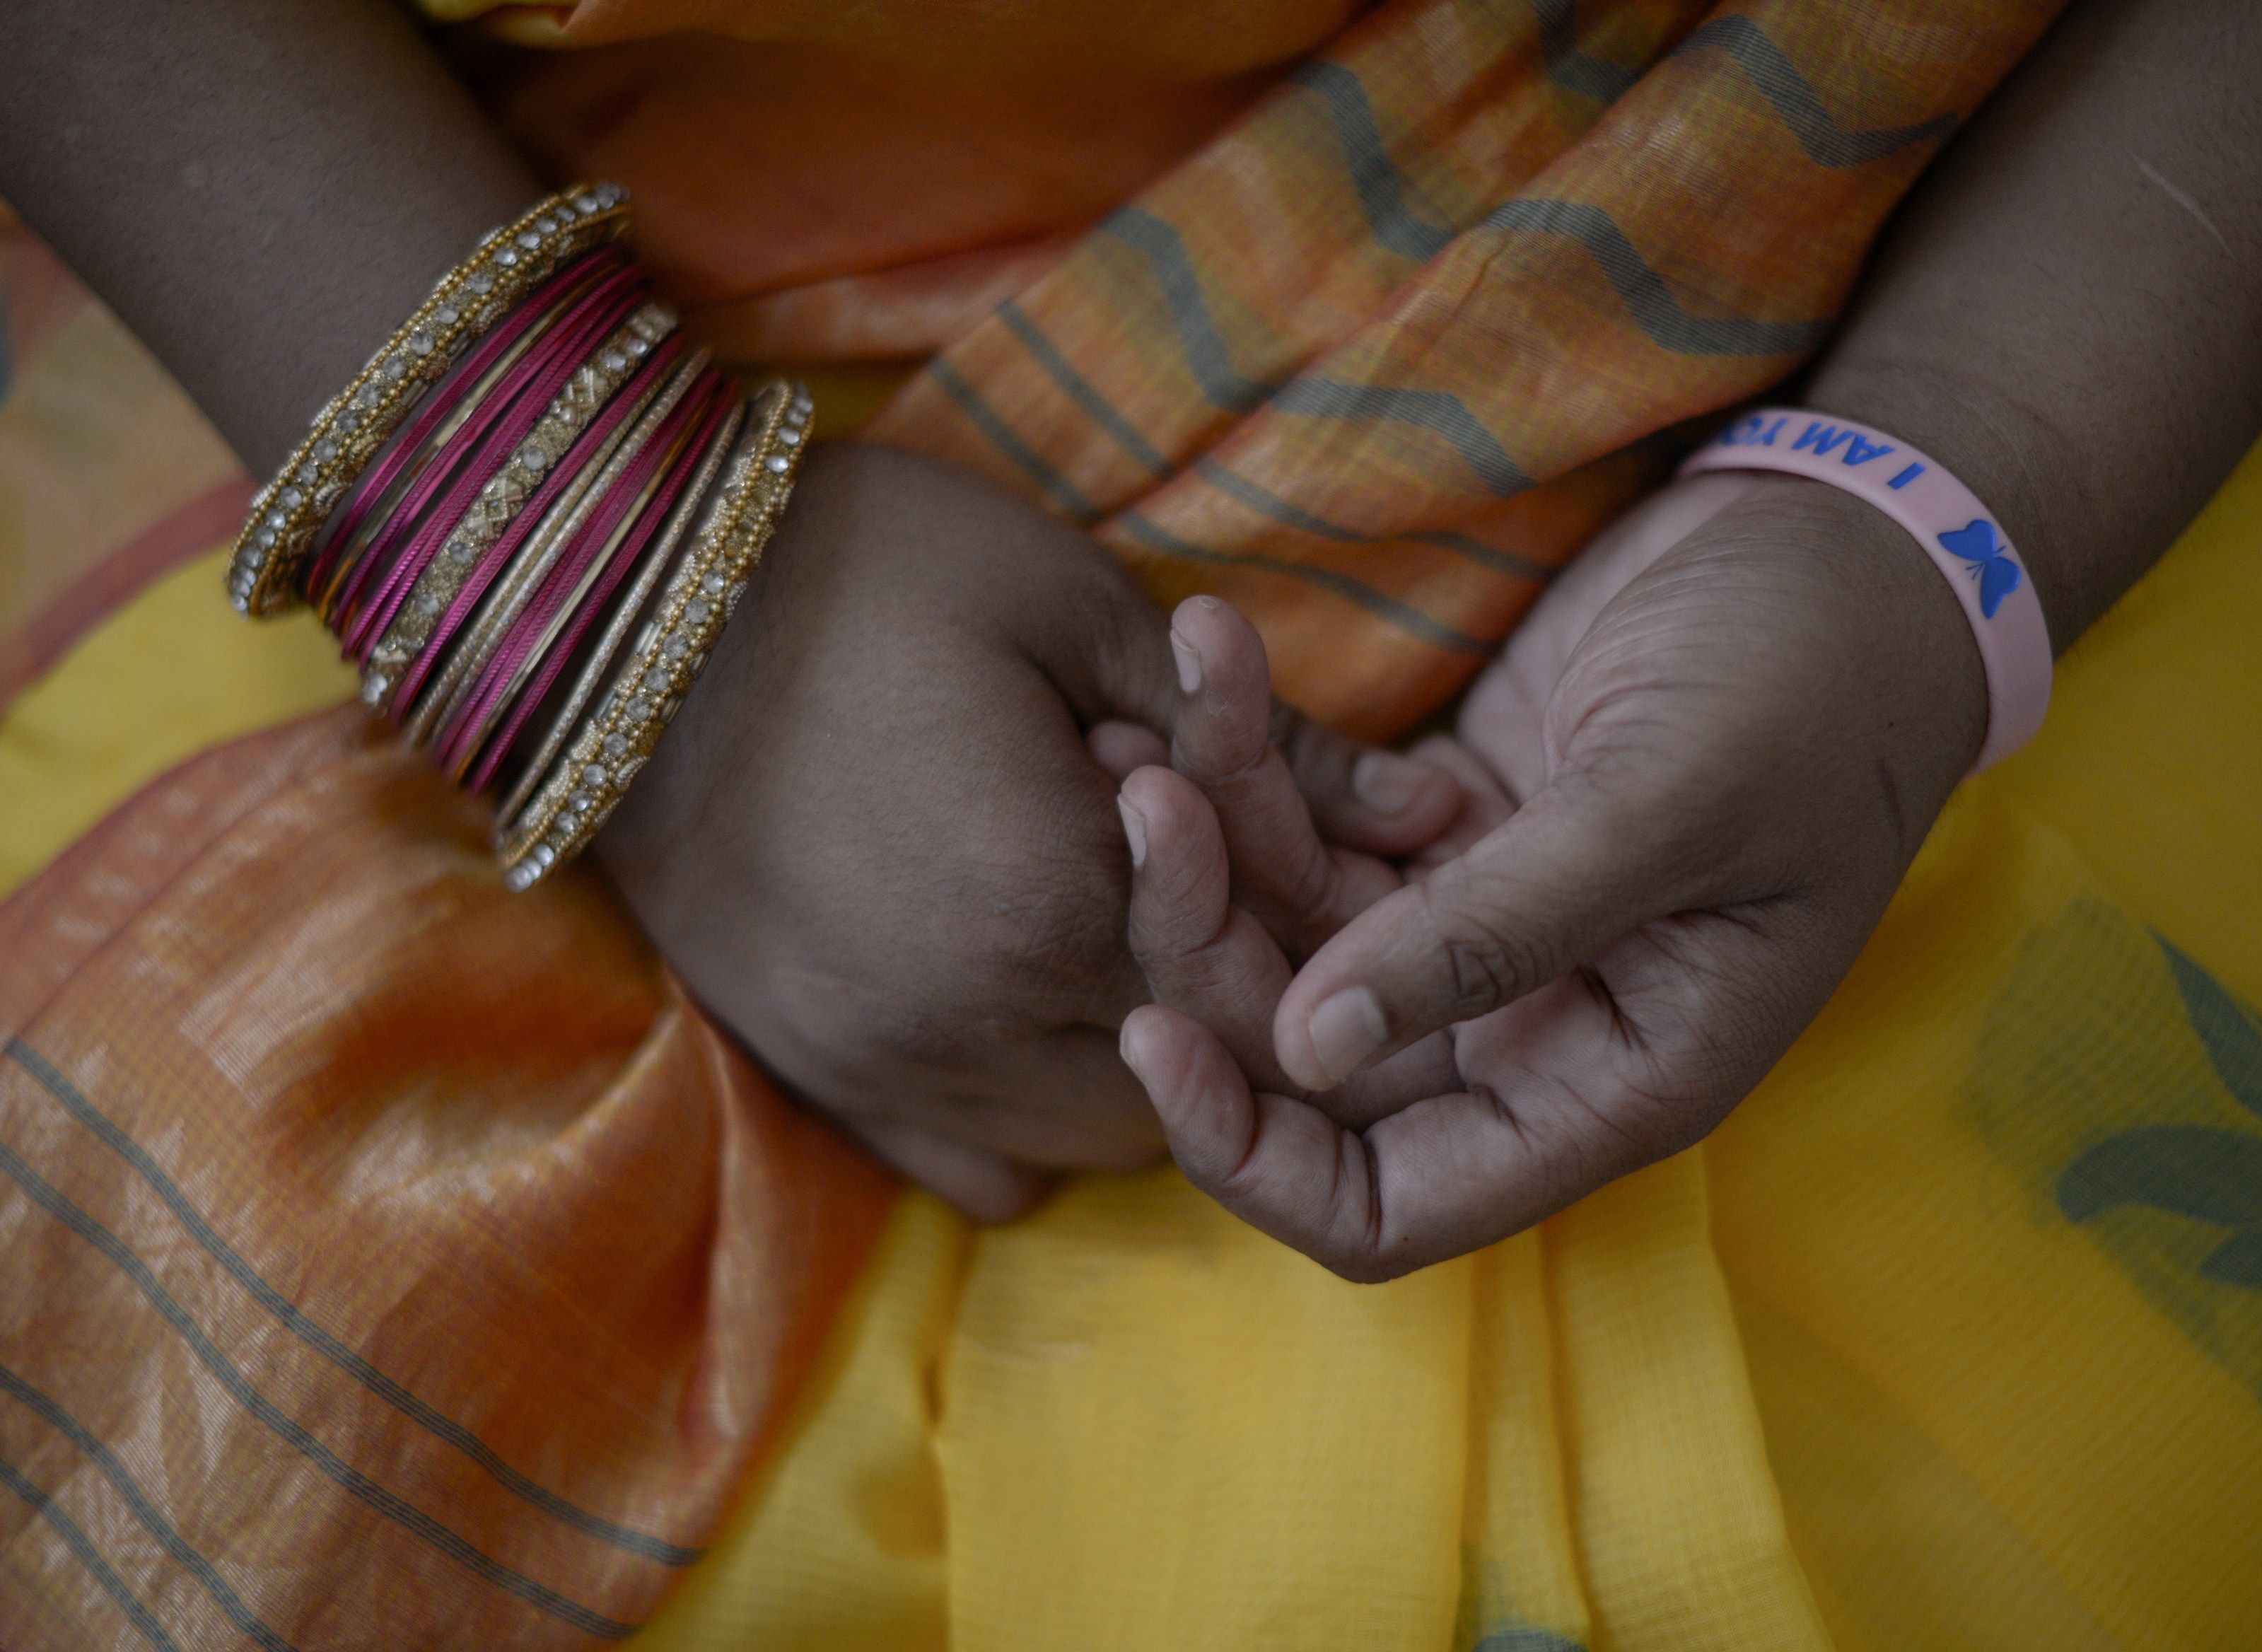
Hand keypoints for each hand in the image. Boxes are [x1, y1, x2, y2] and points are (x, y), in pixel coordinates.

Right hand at [595, 442, 1461, 1219]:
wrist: (614, 604)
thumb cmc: (863, 570)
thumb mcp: (1078, 605)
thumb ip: (1270, 736)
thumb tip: (1438, 813)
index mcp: (1055, 899)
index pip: (1262, 982)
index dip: (1313, 921)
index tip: (1302, 839)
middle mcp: (975, 1022)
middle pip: (1197, 1077)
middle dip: (1245, 995)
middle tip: (1235, 884)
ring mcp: (884, 1068)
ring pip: (1103, 1143)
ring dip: (1159, 1064)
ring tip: (1140, 939)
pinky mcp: (812, 1075)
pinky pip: (975, 1165)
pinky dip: (1040, 1114)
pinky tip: (1045, 1012)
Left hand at [1118, 473, 1994, 1276]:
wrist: (1857, 542)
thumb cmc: (1815, 684)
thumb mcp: (1669, 806)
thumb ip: (1497, 937)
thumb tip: (1309, 1049)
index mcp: (1606, 1079)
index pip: (1388, 1205)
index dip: (1256, 1157)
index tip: (1151, 1038)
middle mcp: (1529, 1029)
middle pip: (1299, 1057)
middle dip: (1205, 941)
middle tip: (1149, 789)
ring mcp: (1479, 927)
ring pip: (1284, 930)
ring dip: (1209, 826)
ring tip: (1171, 694)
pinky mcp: (1446, 826)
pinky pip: (1304, 827)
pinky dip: (1248, 759)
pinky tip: (1213, 659)